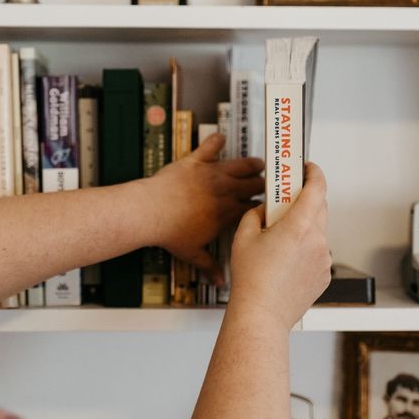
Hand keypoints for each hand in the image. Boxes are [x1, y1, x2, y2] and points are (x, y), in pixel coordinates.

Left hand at [141, 134, 263, 285]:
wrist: (150, 212)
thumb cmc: (170, 232)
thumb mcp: (192, 253)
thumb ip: (209, 266)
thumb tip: (220, 283)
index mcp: (226, 213)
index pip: (251, 208)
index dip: (261, 207)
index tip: (268, 206)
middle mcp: (223, 191)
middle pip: (251, 185)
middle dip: (262, 184)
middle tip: (268, 183)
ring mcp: (210, 174)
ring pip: (238, 166)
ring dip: (250, 164)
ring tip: (259, 163)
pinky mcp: (194, 162)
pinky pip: (208, 147)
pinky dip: (215, 141)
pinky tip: (221, 136)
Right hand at [228, 162, 329, 328]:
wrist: (261, 315)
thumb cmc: (252, 280)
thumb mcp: (243, 237)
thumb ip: (255, 215)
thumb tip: (264, 210)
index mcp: (299, 226)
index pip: (317, 188)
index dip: (314, 173)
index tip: (307, 167)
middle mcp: (318, 241)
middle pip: (320, 207)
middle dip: (305, 199)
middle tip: (287, 199)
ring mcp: (324, 259)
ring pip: (318, 231)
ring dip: (304, 227)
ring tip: (281, 237)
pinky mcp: (324, 275)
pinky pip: (317, 253)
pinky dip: (305, 249)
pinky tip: (285, 260)